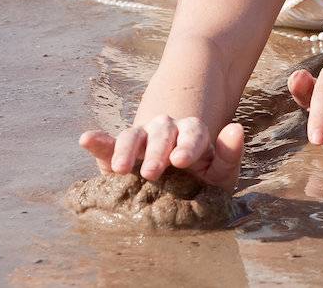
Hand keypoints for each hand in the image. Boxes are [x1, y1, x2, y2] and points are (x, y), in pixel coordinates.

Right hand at [78, 116, 244, 188]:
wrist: (178, 194)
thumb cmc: (205, 182)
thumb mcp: (222, 173)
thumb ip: (230, 154)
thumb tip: (236, 128)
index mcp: (192, 134)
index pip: (192, 132)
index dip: (187, 144)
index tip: (181, 160)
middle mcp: (166, 131)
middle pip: (162, 131)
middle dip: (157, 150)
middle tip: (153, 172)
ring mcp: (141, 141)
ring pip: (133, 135)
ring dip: (126, 149)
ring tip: (120, 169)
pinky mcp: (117, 154)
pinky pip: (106, 145)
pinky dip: (97, 141)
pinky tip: (86, 139)